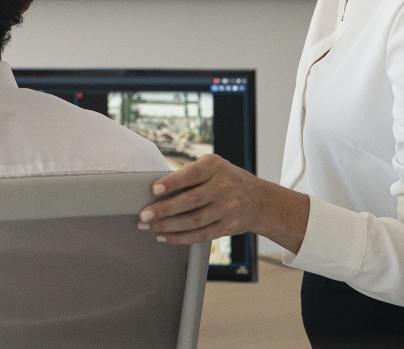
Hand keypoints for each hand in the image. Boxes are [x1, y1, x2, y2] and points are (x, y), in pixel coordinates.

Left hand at [138, 154, 309, 254]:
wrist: (260, 201)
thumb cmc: (226, 180)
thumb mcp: (213, 167)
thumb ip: (189, 173)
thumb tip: (159, 186)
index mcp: (216, 166)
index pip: (192, 174)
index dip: (172, 182)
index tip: (154, 189)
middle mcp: (224, 186)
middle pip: (190, 201)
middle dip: (164, 210)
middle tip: (143, 215)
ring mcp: (228, 208)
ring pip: (194, 221)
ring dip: (168, 226)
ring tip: (148, 227)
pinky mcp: (229, 227)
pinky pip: (201, 235)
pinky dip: (180, 238)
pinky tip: (164, 236)